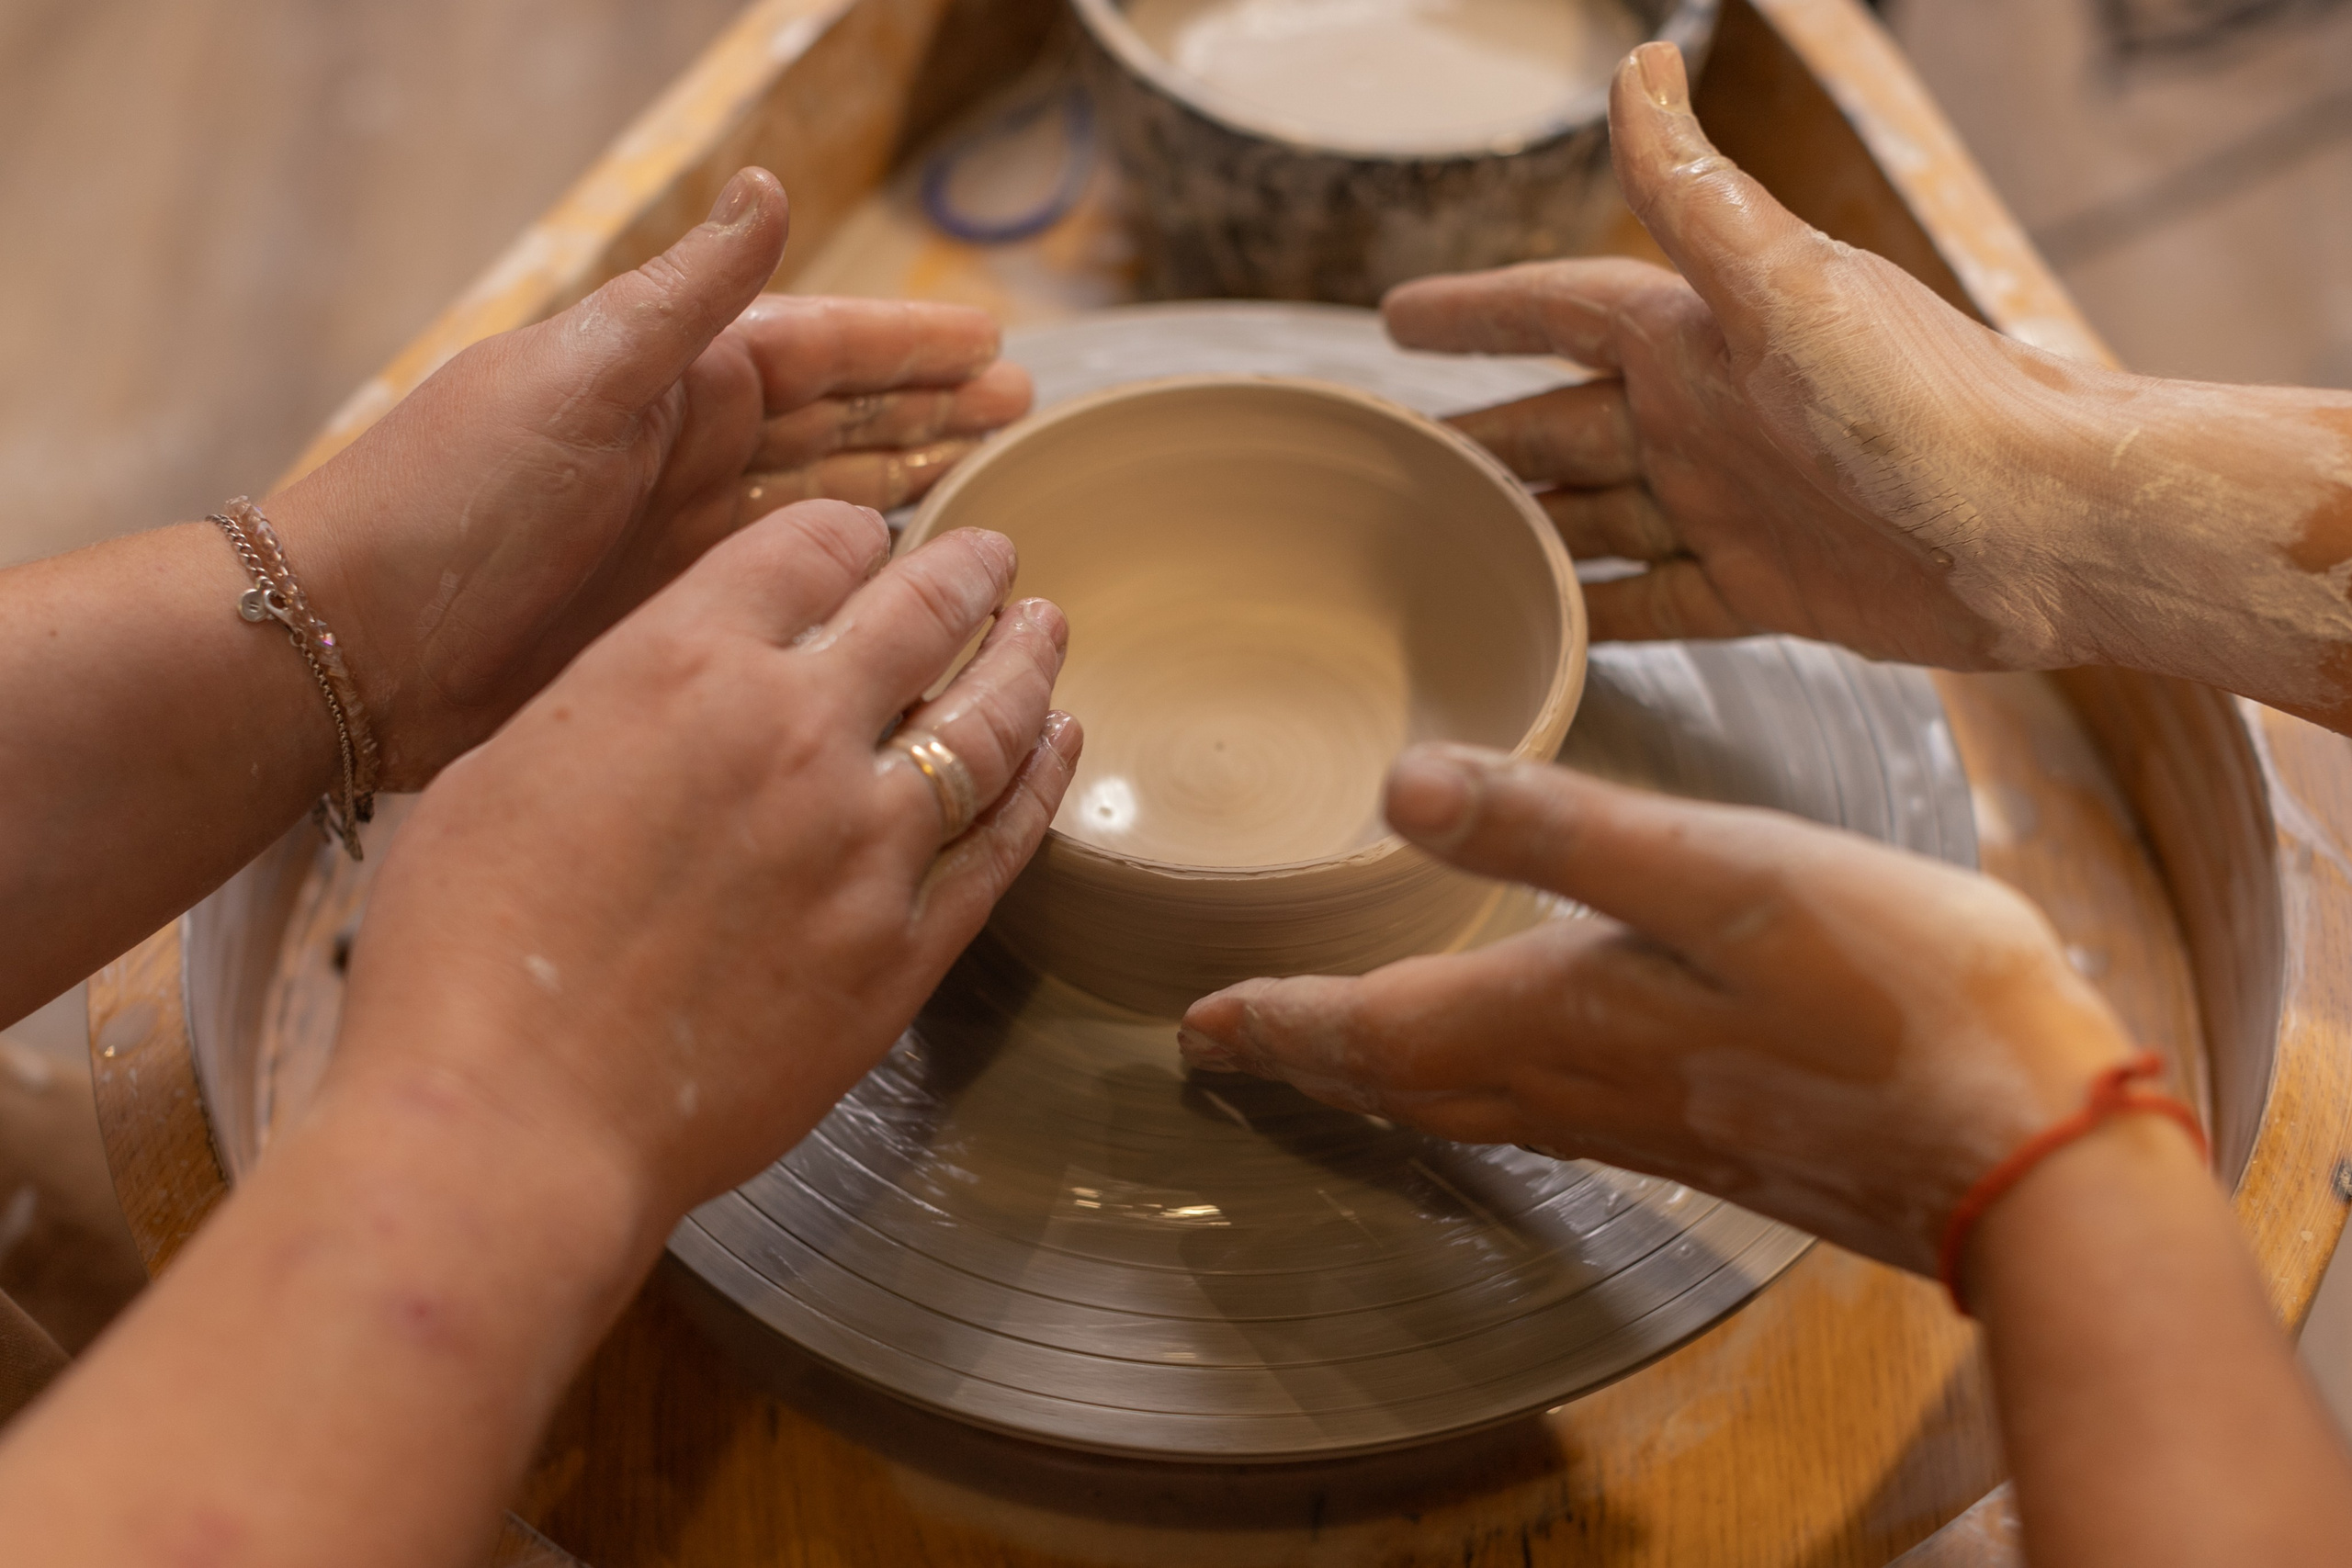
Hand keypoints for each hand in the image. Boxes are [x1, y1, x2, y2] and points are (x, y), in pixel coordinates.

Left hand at [270, 166, 1031, 784]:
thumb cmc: (451, 500)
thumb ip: (683, 297)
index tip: (993, 345)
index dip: (906, 347)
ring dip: (905, 481)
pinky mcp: (676, 620)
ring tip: (990, 478)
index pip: (817, 346)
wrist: (352, 642)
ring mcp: (682, 539)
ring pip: (825, 499)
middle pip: (837, 420)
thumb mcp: (576, 379)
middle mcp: (685, 452)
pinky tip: (904, 579)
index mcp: (668, 379)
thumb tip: (767, 188)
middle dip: (927, 409)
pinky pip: (793, 584)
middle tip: (1018, 409)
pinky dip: (852, 574)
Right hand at [330, 506, 1079, 1218]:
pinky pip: (1002, 845)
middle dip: (969, 574)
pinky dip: (1040, 784)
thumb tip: (667, 695)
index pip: (810, 549)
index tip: (872, 543)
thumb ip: (612, 710)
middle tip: (996, 559)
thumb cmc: (463, 956)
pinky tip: (1058, 747)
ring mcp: (865, 843)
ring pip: (987, 722)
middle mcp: (794, 733)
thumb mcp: (502, 771)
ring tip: (1047, 630)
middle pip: (922, 614)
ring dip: (1026, 663)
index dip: (852, 538)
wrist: (511, 1117)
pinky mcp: (903, 948)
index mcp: (683, 666)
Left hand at [1177, 744, 2136, 1274]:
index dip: (1277, 1022)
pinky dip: (1470, 1087)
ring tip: (1331, 1053)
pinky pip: (1536, 1112)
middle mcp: (1573, 1086)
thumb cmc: (1885, 990)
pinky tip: (1503, 1065)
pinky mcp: (1703, 1131)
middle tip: (1230, 1047)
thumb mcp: (1714, 871)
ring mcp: (1640, 1120)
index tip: (1195, 1025)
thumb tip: (1399, 783)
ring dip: (1379, 1078)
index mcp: (1554, 1017)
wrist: (2026, 1145)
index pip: (1370, 1029)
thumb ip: (1554, 827)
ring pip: (1462, 1103)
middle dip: (1307, 1058)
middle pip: (1399, 1080)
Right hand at [1387, 42, 2351, 711]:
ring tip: (1437, 551)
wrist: (2044, 528)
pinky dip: (1594, 614)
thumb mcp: (1788, 285)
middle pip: (1558, 424)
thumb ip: (1695, 196)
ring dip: (1522, 527)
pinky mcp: (1762, 588)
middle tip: (1393, 465)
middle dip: (1477, 437)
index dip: (1477, 315)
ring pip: (1591, 517)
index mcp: (1701, 336)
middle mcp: (1707, 415)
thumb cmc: (1925, 401)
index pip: (1560, 311)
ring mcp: (1730, 505)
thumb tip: (1641, 64)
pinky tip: (1540, 625)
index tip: (1395, 320)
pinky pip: (1650, 602)